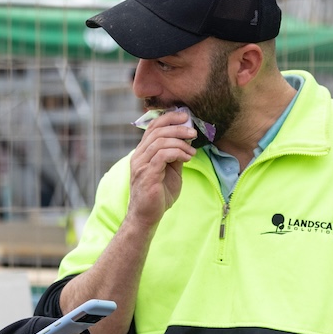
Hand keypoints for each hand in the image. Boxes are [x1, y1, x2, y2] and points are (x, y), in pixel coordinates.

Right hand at [128, 110, 197, 227]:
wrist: (147, 217)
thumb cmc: (158, 195)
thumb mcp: (171, 171)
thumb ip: (175, 155)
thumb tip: (186, 140)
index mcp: (142, 152)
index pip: (153, 127)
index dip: (168, 118)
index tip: (185, 116)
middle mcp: (139, 156)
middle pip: (157, 130)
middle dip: (178, 128)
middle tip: (193, 132)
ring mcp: (141, 164)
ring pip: (160, 141)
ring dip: (180, 142)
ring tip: (192, 151)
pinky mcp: (147, 174)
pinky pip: (162, 155)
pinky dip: (178, 153)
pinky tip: (187, 158)